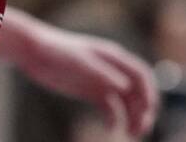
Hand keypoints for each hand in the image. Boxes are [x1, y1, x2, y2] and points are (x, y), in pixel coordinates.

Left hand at [0, 9, 158, 136]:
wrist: (36, 52)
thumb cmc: (58, 52)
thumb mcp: (80, 63)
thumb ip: (102, 74)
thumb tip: (125, 86)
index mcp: (114, 56)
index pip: (141, 74)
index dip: (149, 92)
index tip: (149, 111)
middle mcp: (113, 68)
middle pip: (137, 90)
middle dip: (144, 109)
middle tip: (142, 130)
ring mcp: (103, 80)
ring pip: (126, 100)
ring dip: (133, 116)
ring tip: (132, 134)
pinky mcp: (91, 91)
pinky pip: (109, 107)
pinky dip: (114, 119)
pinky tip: (111, 130)